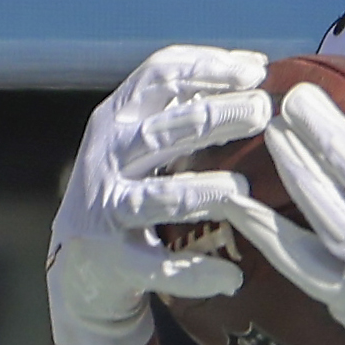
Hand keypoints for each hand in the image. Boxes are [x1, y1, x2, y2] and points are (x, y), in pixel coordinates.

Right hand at [49, 46, 273, 344]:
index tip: (256, 69)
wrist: (82, 266)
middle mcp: (108, 157)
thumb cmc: (135, 188)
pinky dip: (193, 272)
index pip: (157, 78)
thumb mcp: (151, 142)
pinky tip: (231, 278)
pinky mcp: (111, 259)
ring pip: (158, 197)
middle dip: (213, 118)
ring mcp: (106, 208)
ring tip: (242, 191)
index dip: (206, 68)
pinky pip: (156, 265)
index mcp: (120, 119)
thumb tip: (256, 66)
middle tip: (262, 111)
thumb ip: (191, 107)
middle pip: (162, 131)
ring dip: (203, 191)